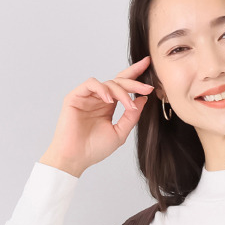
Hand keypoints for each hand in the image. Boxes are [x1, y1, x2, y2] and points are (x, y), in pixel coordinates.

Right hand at [38, 58, 153, 177]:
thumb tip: (143, 99)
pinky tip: (109, 100)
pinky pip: (91, 84)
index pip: (123, 86)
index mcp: (108, 106)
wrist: (75, 158)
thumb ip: (131, 117)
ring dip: (122, 92)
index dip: (135, 75)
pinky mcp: (76, 96)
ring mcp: (88, 97)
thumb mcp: (119, 133)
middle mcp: (99, 99)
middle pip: (118, 81)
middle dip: (134, 82)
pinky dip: (102, 89)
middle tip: (147, 88)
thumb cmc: (94, 149)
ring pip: (108, 83)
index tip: (148, 66)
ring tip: (129, 106)